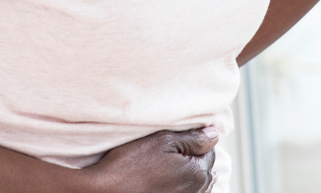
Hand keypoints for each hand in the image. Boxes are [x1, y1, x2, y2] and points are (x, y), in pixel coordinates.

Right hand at [84, 127, 218, 192]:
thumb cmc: (130, 165)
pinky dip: (180, 187)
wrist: (106, 191)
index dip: (195, 140)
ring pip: (197, 185)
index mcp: (197, 172)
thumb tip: (214, 133)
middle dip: (194, 158)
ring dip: (188, 175)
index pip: (209, 150)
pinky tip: (166, 182)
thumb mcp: (162, 141)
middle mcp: (195, 192)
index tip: (178, 137)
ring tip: (167, 168)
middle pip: (205, 169)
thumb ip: (193, 137)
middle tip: (172, 151)